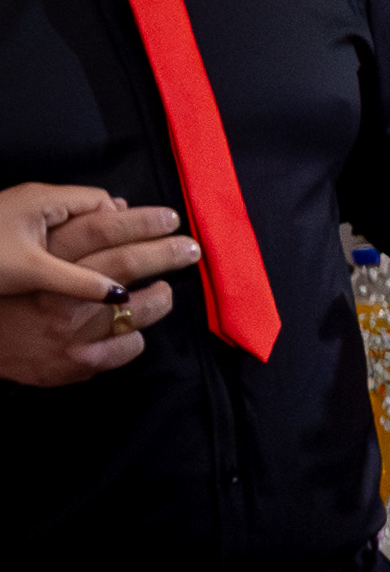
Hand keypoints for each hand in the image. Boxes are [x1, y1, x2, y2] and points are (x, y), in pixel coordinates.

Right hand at [0, 181, 196, 382]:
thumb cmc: (13, 298)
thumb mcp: (33, 258)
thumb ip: (72, 236)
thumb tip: (120, 208)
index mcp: (45, 262)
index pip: (101, 230)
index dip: (140, 221)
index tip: (169, 219)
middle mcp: (59, 295)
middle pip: (126, 263)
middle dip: (165, 253)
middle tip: (189, 249)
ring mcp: (71, 331)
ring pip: (139, 309)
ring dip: (160, 298)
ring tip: (164, 291)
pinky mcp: (78, 363)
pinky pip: (128, 346)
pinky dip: (135, 336)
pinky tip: (132, 328)